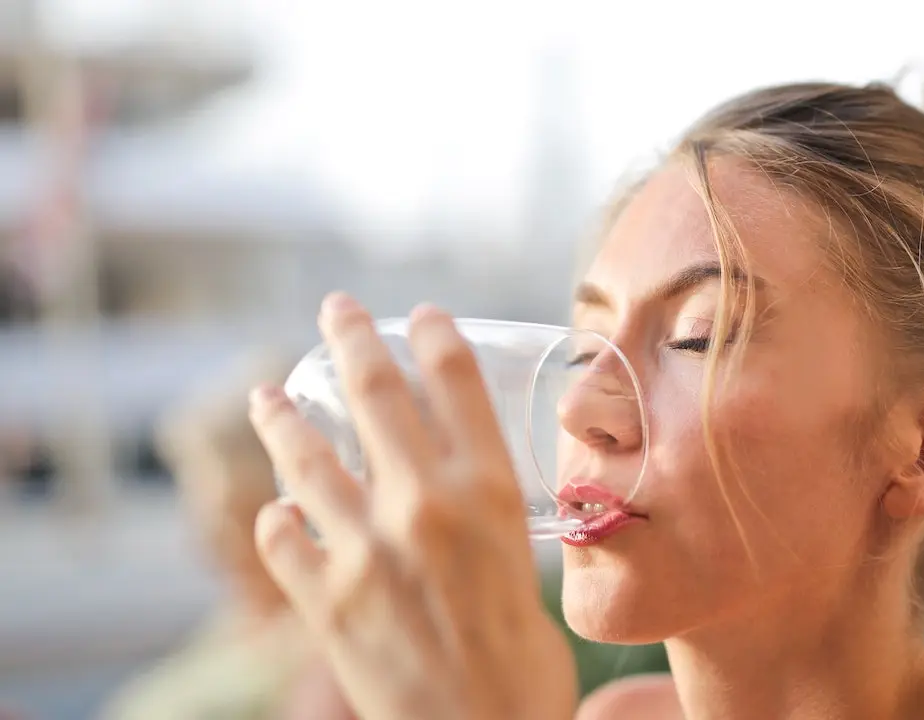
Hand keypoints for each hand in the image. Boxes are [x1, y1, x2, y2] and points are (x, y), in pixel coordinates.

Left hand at [249, 294, 577, 719]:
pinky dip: (274, 521)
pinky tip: (277, 513)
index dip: (433, 334)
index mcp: (492, 494)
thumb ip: (487, 531)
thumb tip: (457, 508)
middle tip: (335, 311)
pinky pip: (279, 537)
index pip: (457, 381)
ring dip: (280, 419)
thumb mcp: (528, 575)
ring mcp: (365, 548)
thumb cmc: (525, 672)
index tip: (420, 314)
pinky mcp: (323, 599)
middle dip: (349, 337)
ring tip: (264, 398)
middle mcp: (426, 505)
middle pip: (375, 392)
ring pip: (306, 455)